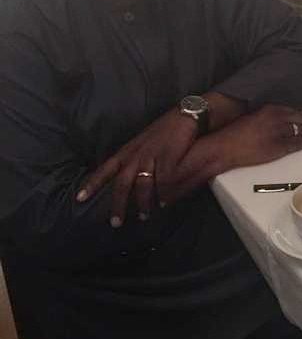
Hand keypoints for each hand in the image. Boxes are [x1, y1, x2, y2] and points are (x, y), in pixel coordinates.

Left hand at [77, 108, 198, 226]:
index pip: (106, 168)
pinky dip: (162, 195)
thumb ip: (135, 157)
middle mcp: (136, 155)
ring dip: (141, 203)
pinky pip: (162, 182)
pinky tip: (163, 203)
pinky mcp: (168, 159)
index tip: (79, 198)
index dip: (92, 184)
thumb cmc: (166, 128)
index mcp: (128, 150)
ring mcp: (152, 157)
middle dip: (117, 204)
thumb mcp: (144, 141)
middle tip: (115, 223)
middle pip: (121, 183)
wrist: (185, 115)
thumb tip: (130, 175)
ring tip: (143, 216)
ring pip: (141, 186)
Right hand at [166, 105, 301, 204]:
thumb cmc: (234, 132)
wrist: (226, 146)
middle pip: (300, 120)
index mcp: (269, 109)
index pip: (292, 111)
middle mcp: (276, 119)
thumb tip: (278, 120)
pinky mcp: (277, 147)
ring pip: (301, 131)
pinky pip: (297, 144)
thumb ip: (266, 117)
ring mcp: (278, 133)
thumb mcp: (252, 116)